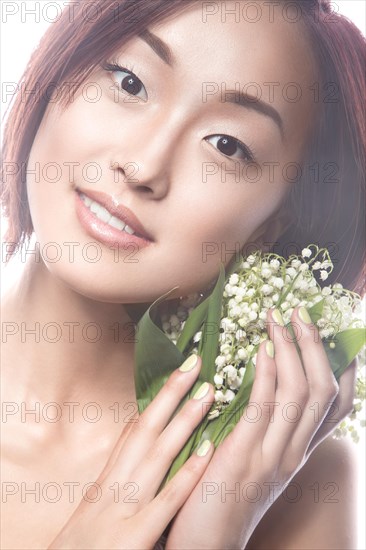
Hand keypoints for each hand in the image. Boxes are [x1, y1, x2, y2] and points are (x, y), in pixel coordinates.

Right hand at [47, 356, 214, 549]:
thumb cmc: (83, 548)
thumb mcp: (97, 508)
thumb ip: (119, 480)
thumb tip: (141, 454)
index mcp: (108, 478)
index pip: (134, 429)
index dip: (156, 399)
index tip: (176, 372)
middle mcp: (116, 484)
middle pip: (146, 428)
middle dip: (171, 393)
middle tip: (195, 362)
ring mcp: (126, 507)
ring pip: (159, 454)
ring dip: (185, 420)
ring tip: (208, 393)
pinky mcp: (136, 535)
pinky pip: (167, 499)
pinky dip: (187, 473)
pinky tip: (209, 451)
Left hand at [165, 306, 356, 549]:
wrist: (208, 547)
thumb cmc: (226, 499)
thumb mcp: (257, 464)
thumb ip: (265, 429)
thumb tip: (261, 385)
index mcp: (298, 453)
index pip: (337, 408)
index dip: (345, 368)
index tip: (339, 334)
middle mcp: (294, 452)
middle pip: (322, 390)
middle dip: (315, 346)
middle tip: (300, 312)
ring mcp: (273, 455)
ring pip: (299, 394)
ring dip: (291, 350)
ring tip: (279, 319)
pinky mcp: (243, 457)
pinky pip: (263, 408)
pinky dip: (267, 375)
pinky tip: (261, 351)